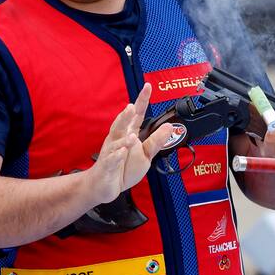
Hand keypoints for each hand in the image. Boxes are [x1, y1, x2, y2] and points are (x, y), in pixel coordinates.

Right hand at [86, 83, 172, 203]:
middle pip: (121, 124)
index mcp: (128, 134)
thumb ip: (156, 141)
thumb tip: (170, 127)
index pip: (137, 115)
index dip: (142, 101)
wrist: (105, 187)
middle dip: (126, 116)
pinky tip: (121, 152)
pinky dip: (116, 156)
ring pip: (116, 142)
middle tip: (132, 106)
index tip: (148, 87)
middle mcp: (118, 139)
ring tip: (132, 136)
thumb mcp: (146, 154)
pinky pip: (110, 160)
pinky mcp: (106, 166)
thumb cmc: (124, 168)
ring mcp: (111, 152)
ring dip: (124, 139)